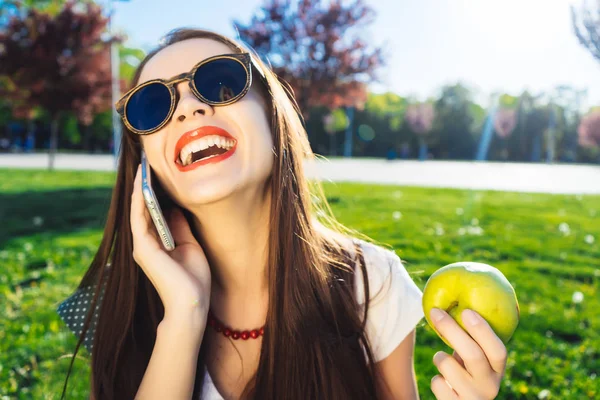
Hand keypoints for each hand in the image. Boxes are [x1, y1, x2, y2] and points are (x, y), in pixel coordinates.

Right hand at [131, 164, 210, 321]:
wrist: (192, 303)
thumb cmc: (194, 279)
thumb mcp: (190, 246)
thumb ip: (179, 227)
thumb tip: (174, 207)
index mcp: (157, 245)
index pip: (152, 213)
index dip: (152, 193)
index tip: (156, 173)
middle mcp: (145, 244)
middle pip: (142, 209)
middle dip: (143, 186)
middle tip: (145, 163)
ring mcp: (142, 246)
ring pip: (137, 210)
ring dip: (138, 188)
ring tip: (142, 166)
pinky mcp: (143, 248)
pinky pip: (139, 218)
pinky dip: (139, 201)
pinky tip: (141, 184)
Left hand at [429, 308, 506, 399]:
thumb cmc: (465, 373)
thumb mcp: (473, 359)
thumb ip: (471, 339)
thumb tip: (457, 298)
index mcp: (498, 370)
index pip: (498, 351)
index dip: (483, 331)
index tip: (466, 310)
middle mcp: (491, 386)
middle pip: (473, 355)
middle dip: (452, 330)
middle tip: (436, 311)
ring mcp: (474, 398)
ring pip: (448, 367)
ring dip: (440, 357)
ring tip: (443, 359)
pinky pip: (438, 383)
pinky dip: (436, 379)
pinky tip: (444, 383)